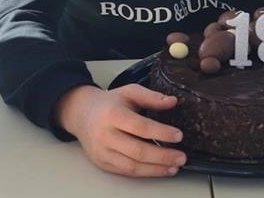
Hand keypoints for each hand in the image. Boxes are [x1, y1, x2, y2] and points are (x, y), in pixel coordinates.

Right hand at [55, 84, 186, 176]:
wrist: (82, 114)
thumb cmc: (110, 103)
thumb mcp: (129, 92)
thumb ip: (151, 97)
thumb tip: (172, 102)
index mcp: (113, 114)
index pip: (140, 127)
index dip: (161, 132)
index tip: (178, 135)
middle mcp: (106, 135)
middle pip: (137, 151)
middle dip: (162, 156)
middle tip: (181, 157)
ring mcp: (103, 152)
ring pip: (132, 166)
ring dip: (156, 169)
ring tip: (174, 167)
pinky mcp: (102, 164)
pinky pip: (125, 172)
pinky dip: (144, 173)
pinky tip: (158, 169)